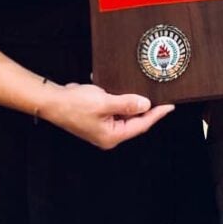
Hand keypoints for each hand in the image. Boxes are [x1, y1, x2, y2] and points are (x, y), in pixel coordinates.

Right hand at [42, 82, 173, 149]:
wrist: (53, 101)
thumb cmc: (74, 104)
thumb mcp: (104, 102)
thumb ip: (127, 104)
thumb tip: (145, 105)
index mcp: (112, 135)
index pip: (141, 125)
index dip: (156, 115)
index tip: (169, 106)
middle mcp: (109, 134)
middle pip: (134, 121)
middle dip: (146, 108)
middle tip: (160, 96)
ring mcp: (103, 126)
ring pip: (125, 114)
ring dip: (132, 102)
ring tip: (144, 91)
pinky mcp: (98, 117)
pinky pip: (115, 109)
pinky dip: (120, 99)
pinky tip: (122, 88)